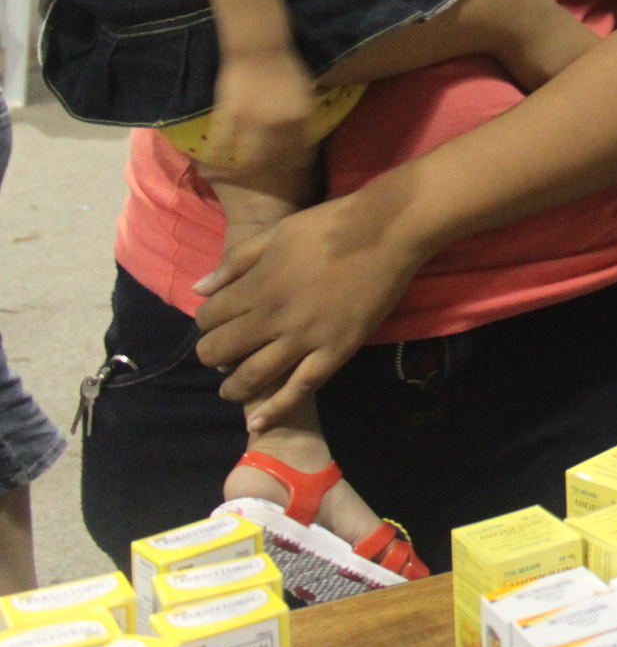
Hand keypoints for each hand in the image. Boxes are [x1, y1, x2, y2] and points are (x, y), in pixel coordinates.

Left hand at [192, 191, 429, 431]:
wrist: (387, 231)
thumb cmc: (331, 225)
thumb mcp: (276, 233)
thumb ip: (236, 262)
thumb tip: (199, 290)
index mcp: (258, 284)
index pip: (209, 317)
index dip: (206, 322)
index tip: (216, 322)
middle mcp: (275, 317)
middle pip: (221, 350)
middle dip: (212, 355)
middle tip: (222, 354)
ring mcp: (306, 338)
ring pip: (253, 376)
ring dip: (234, 388)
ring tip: (231, 390)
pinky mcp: (336, 351)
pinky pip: (300, 388)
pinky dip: (276, 409)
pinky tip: (258, 422)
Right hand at [210, 51, 316, 175]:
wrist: (260, 48)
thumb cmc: (286, 65)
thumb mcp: (306, 91)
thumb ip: (304, 113)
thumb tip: (307, 133)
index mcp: (300, 118)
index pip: (299, 150)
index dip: (294, 161)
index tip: (289, 167)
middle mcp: (278, 124)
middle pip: (275, 157)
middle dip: (272, 167)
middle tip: (266, 171)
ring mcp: (253, 122)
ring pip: (250, 156)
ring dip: (247, 166)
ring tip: (244, 171)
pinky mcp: (231, 115)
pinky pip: (222, 141)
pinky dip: (218, 153)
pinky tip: (215, 161)